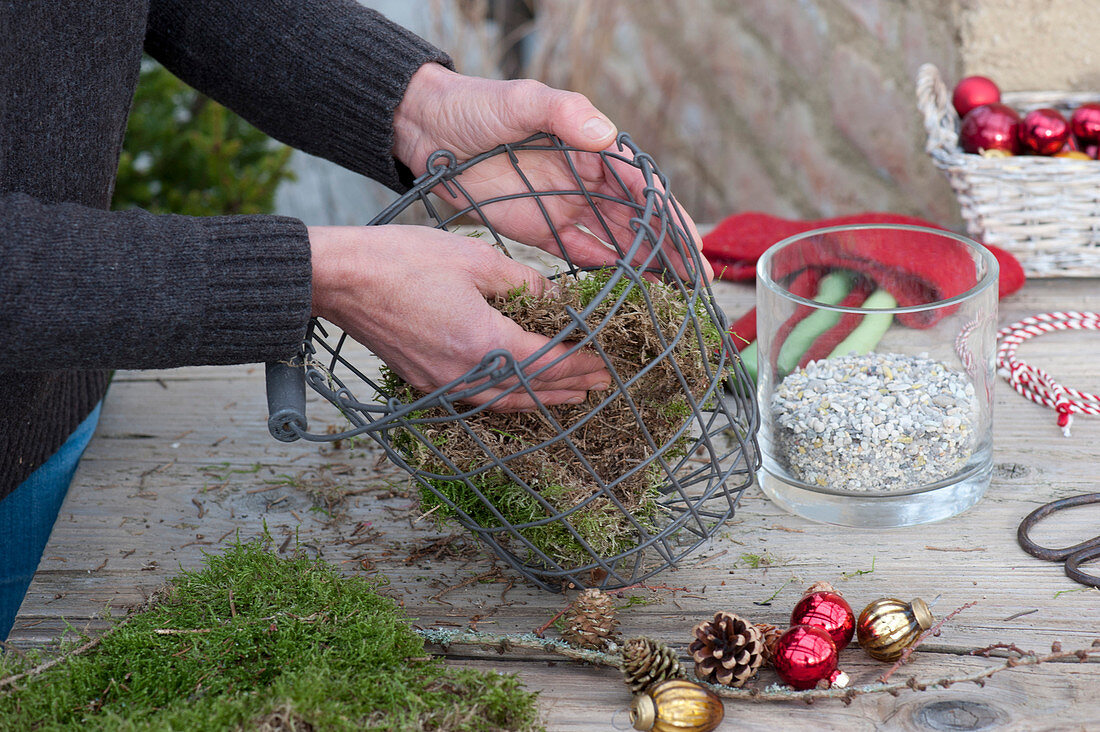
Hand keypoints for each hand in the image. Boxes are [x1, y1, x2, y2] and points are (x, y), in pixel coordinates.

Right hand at [309, 225, 610, 410]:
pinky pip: (478, 399)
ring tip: (570, 394)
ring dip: (540, 398)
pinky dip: (507, 399)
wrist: (339, 279)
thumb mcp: (476, 259)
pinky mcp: (424, 381)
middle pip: (530, 390)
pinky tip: (517, 392)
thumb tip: (555, 301)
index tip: (606, 361)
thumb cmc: (402, 261)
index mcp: (482, 343)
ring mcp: (441, 383)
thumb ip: (523, 285)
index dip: (580, 363)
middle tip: (600, 382)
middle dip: (569, 386)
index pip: (547, 362)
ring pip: (504, 402)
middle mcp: (464, 375)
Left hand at [392, 64, 711, 281]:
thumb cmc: (476, 106)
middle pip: (640, 220)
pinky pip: (582, 254)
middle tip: (695, 284)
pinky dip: (606, 272)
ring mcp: (566, 206)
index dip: (671, 217)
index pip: (643, 188)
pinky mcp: (540, 229)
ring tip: (673, 296)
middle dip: (670, 250)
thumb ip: (563, 113)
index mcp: (592, 147)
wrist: (428, 128)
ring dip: (646, 266)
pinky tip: (627, 291)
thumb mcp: (521, 100)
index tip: (693, 246)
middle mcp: (587, 180)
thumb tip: (607, 134)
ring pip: (618, 240)